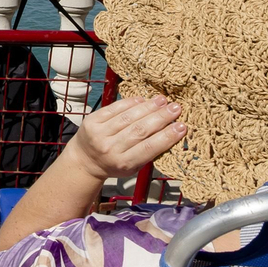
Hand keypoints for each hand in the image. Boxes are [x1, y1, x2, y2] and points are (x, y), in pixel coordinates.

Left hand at [66, 95, 185, 181]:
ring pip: (128, 117)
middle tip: (176, 108)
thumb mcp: (133, 167)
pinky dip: (130, 103)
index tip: (182, 126)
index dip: (167, 136)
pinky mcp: (92, 121)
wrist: (85, 161)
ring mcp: (99, 134)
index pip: (149, 148)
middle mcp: (110, 149)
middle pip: (140, 130)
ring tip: (163, 101)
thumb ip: (148, 153)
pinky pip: (114, 109)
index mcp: (123, 163)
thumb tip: (171, 133)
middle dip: (161, 118)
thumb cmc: (114, 164)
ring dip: (148, 107)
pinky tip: (143, 99)